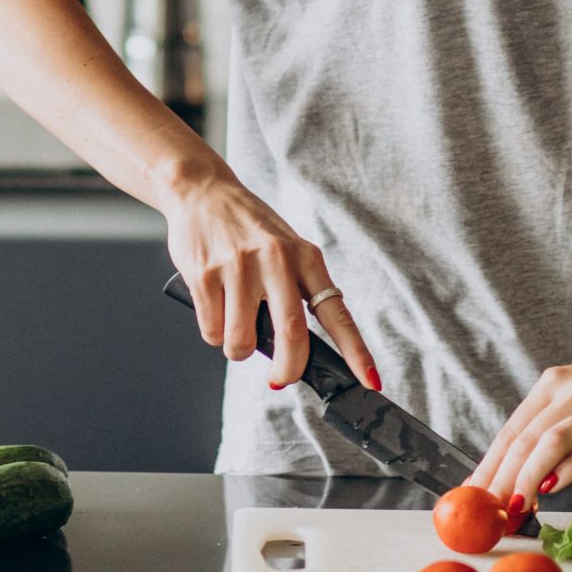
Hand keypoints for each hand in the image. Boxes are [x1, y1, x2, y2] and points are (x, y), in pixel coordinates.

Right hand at [165, 178, 378, 390]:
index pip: (337, 313)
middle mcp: (276, 260)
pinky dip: (215, 333)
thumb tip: (294, 349)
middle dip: (288, 370)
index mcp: (305, 257)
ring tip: (235, 325)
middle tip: (280, 379)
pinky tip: (215, 309)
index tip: (369, 381)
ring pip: (242, 342)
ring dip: (238, 349)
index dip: (355, 351)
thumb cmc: (248, 227)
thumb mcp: (284, 248)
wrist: (201, 191)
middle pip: (291, 335)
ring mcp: (239, 267)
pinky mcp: (205, 275)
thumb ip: (295, 290)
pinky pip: (213, 331)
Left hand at [471, 348, 571, 514]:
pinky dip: (568, 469)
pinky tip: (551, 487)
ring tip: (514, 505)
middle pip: (525, 439)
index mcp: (553, 383)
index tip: (473, 493)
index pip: (511, 430)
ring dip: (528, 477)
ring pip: (553, 443)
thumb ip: (550, 428)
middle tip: (488, 510)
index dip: (488, 465)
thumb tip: (514, 476)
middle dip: (501, 479)